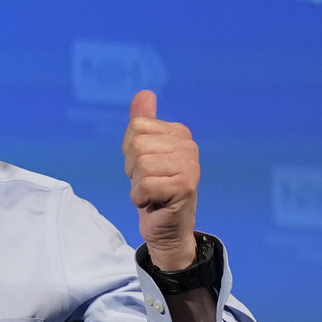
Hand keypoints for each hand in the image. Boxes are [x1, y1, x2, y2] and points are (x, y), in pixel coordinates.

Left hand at [123, 91, 198, 269]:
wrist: (167, 228)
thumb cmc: (154, 189)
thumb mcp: (143, 153)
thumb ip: (143, 122)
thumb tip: (144, 93)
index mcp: (179, 132)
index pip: (136, 127)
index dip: (130, 151)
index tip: (144, 167)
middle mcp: (188, 145)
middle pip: (136, 144)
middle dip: (133, 168)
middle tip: (148, 182)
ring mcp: (190, 165)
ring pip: (140, 164)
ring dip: (137, 184)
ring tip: (152, 193)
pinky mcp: (186, 186)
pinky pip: (144, 185)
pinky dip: (140, 198)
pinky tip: (154, 203)